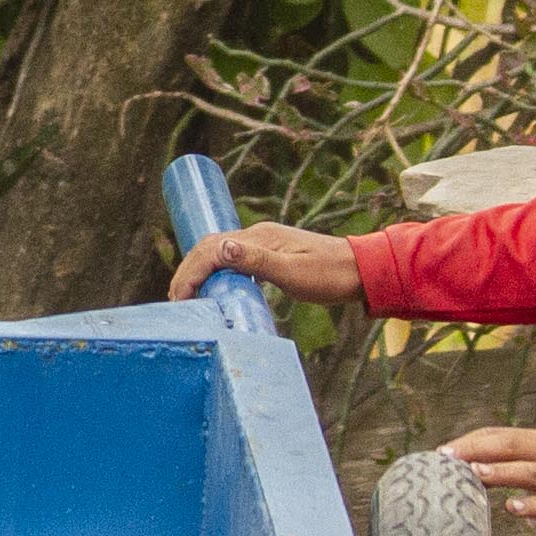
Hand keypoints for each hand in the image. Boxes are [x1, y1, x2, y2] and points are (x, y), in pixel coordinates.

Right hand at [168, 223, 364, 305]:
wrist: (360, 271)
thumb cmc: (330, 276)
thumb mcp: (293, 273)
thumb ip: (257, 261)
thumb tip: (221, 247)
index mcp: (259, 238)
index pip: (211, 250)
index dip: (190, 272)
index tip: (179, 298)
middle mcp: (257, 236)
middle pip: (209, 247)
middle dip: (187, 271)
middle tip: (175, 300)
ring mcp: (263, 244)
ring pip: (218, 252)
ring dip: (197, 270)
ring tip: (186, 296)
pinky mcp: (270, 254)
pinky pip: (231, 259)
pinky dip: (214, 272)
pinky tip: (214, 288)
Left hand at [448, 425, 535, 532]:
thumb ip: (518, 459)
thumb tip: (473, 463)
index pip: (502, 434)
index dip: (472, 441)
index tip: (443, 451)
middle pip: (513, 446)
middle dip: (478, 450)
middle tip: (448, 459)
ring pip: (533, 471)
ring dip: (503, 472)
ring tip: (476, 474)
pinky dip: (534, 505)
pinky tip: (514, 509)